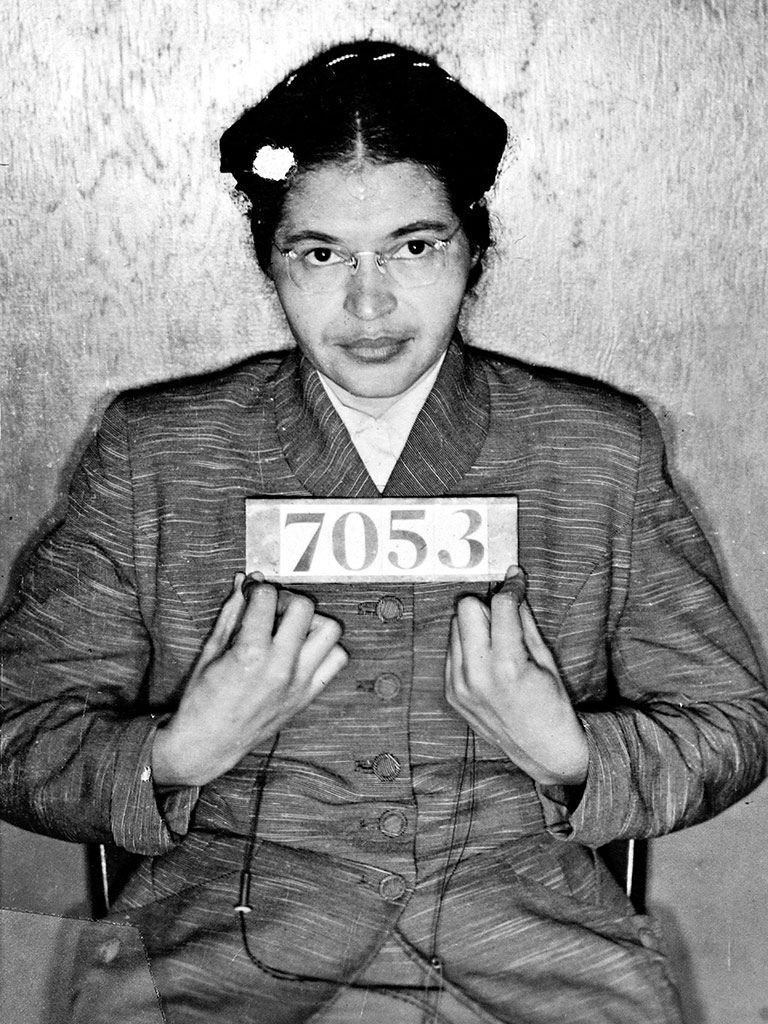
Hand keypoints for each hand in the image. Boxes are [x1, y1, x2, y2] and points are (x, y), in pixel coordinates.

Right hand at [152, 573, 347, 786]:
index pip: (268, 597)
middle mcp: (281, 667)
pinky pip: (336, 660)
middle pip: (304, 607)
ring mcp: (299, 682)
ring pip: (330, 630)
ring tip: (290, 628)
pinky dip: (325, 648)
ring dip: (312, 621)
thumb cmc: (202, 699)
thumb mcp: (210, 651)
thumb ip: (232, 612)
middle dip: (286, 598)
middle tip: (271, 608)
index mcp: (251, 654)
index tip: (250, 593)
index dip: (257, 588)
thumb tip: (243, 580)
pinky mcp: (308, 695)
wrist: (208, 745)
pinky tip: (302, 650)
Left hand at [445, 567, 588, 785]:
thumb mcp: (546, 659)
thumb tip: (513, 581)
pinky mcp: (450, 692)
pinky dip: (468, 647)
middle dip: (487, 605)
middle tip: (505, 617)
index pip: (500, 605)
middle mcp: (476, 675)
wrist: (542, 750)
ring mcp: (458, 685)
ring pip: (455, 626)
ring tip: (499, 644)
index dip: (512, 587)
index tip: (517, 580)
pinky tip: (488, 662)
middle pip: (465, 608)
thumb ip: (524, 618)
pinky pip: (452, 651)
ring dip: (476, 625)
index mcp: (506, 665)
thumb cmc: (552, 704)